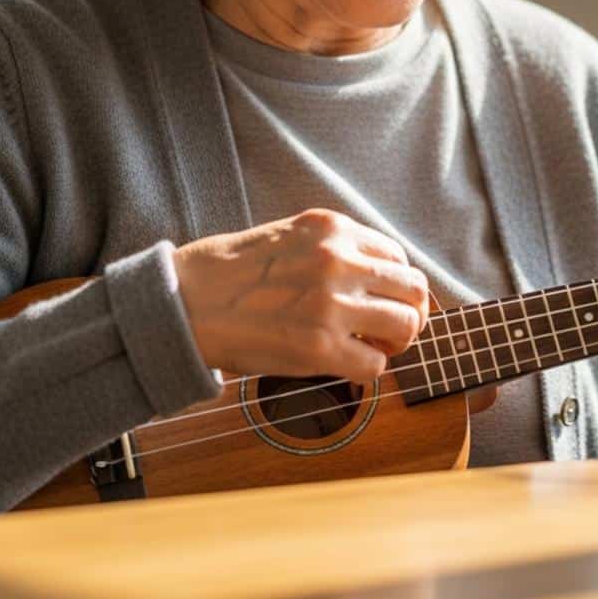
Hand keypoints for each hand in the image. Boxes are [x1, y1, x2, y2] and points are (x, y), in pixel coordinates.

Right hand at [173, 208, 431, 385]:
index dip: (396, 283)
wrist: (183, 301)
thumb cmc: (232, 272)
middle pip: (413, 289)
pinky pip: (374, 365)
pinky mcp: (318, 346)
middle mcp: (339, 259)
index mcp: (333, 228)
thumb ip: (336, 249)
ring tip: (376, 348)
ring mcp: (331, 302)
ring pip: (405, 325)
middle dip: (411, 313)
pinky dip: (369, 369)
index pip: (397, 255)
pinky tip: (348, 364)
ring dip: (397, 341)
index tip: (384, 300)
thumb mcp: (292, 235)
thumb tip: (379, 277)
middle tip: (393, 330)